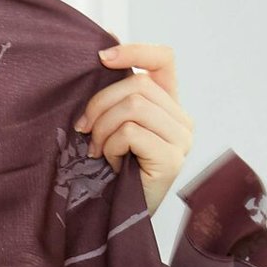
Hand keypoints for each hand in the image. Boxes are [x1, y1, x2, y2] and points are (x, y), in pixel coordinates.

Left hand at [74, 42, 193, 217]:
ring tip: (97, 150)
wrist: (119, 218)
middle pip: (138, 85)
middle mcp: (182, 119)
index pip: (164, 60)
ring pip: (133, 106)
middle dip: (100, 104)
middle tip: (84, 130)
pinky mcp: (172, 158)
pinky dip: (110, 146)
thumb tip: (104, 48)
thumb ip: (115, 96)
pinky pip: (131, 132)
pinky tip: (109, 163)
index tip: (101, 57)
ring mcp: (181, 139)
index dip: (134, 51)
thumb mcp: (113, 126)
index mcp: (168, 106)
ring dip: (103, 128)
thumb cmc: (112, 173)